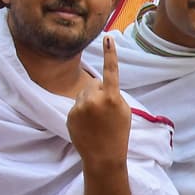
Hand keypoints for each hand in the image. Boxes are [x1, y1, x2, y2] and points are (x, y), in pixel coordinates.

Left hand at [68, 36, 131, 169]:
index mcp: (111, 97)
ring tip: (96, 121)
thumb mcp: (123, 111)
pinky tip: (87, 126)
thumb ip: (113, 94)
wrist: (103, 157)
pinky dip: (81, 113)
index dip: (110, 54)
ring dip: (89, 102)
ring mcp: (80, 107)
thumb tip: (99, 85)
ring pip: (84, 94)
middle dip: (99, 93)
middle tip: (106, 113)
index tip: (108, 38)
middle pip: (95, 85)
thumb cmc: (118, 133)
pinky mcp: (70, 114)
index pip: (111, 71)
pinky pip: (76, 105)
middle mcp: (94, 99)